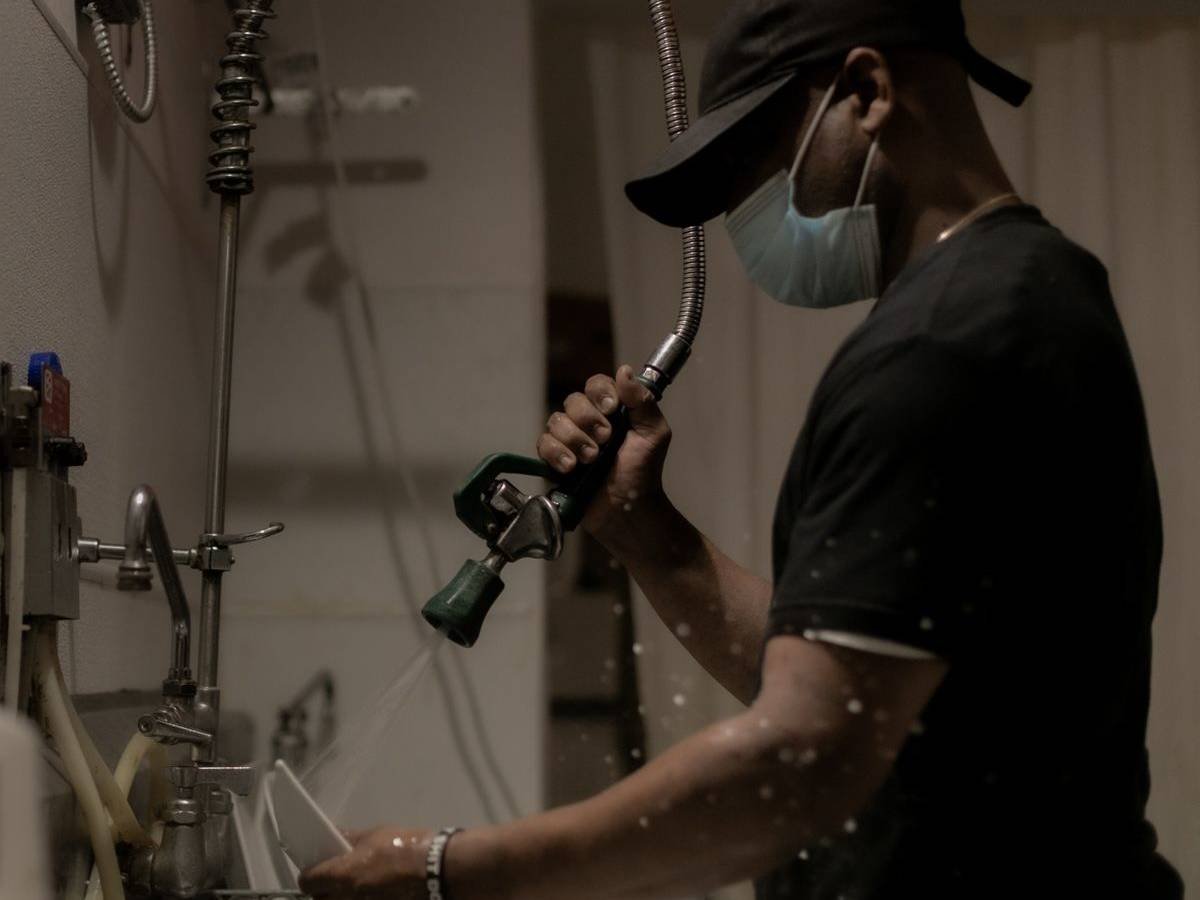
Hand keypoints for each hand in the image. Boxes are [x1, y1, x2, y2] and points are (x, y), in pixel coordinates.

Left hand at [299, 827, 431, 898]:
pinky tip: (371, 890)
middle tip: (335, 876)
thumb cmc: (405, 848)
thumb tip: (335, 835)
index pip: (308, 882)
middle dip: (324, 889)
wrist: (435, 869)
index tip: (314, 869)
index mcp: (341, 876)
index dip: (309, 874)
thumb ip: (350, 838)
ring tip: (355, 884)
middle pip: (320, 899)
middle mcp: (346, 899)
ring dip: (340, 896)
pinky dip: (360, 898)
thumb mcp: (374, 835)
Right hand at [536, 365, 671, 545]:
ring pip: (556, 421)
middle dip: (589, 421)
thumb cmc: (644, 472)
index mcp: (612, 410)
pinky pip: (543, 444)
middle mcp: (588, 420)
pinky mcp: (555, 460)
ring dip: (575, 440)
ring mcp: (569, 440)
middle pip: (573, 401)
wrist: (628, 509)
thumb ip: (641, 401)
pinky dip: (557, 454)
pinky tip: (572, 468)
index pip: (596, 384)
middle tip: (606, 441)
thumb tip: (624, 370)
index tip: (611, 409)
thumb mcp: (653, 433)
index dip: (600, 393)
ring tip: (592, 460)